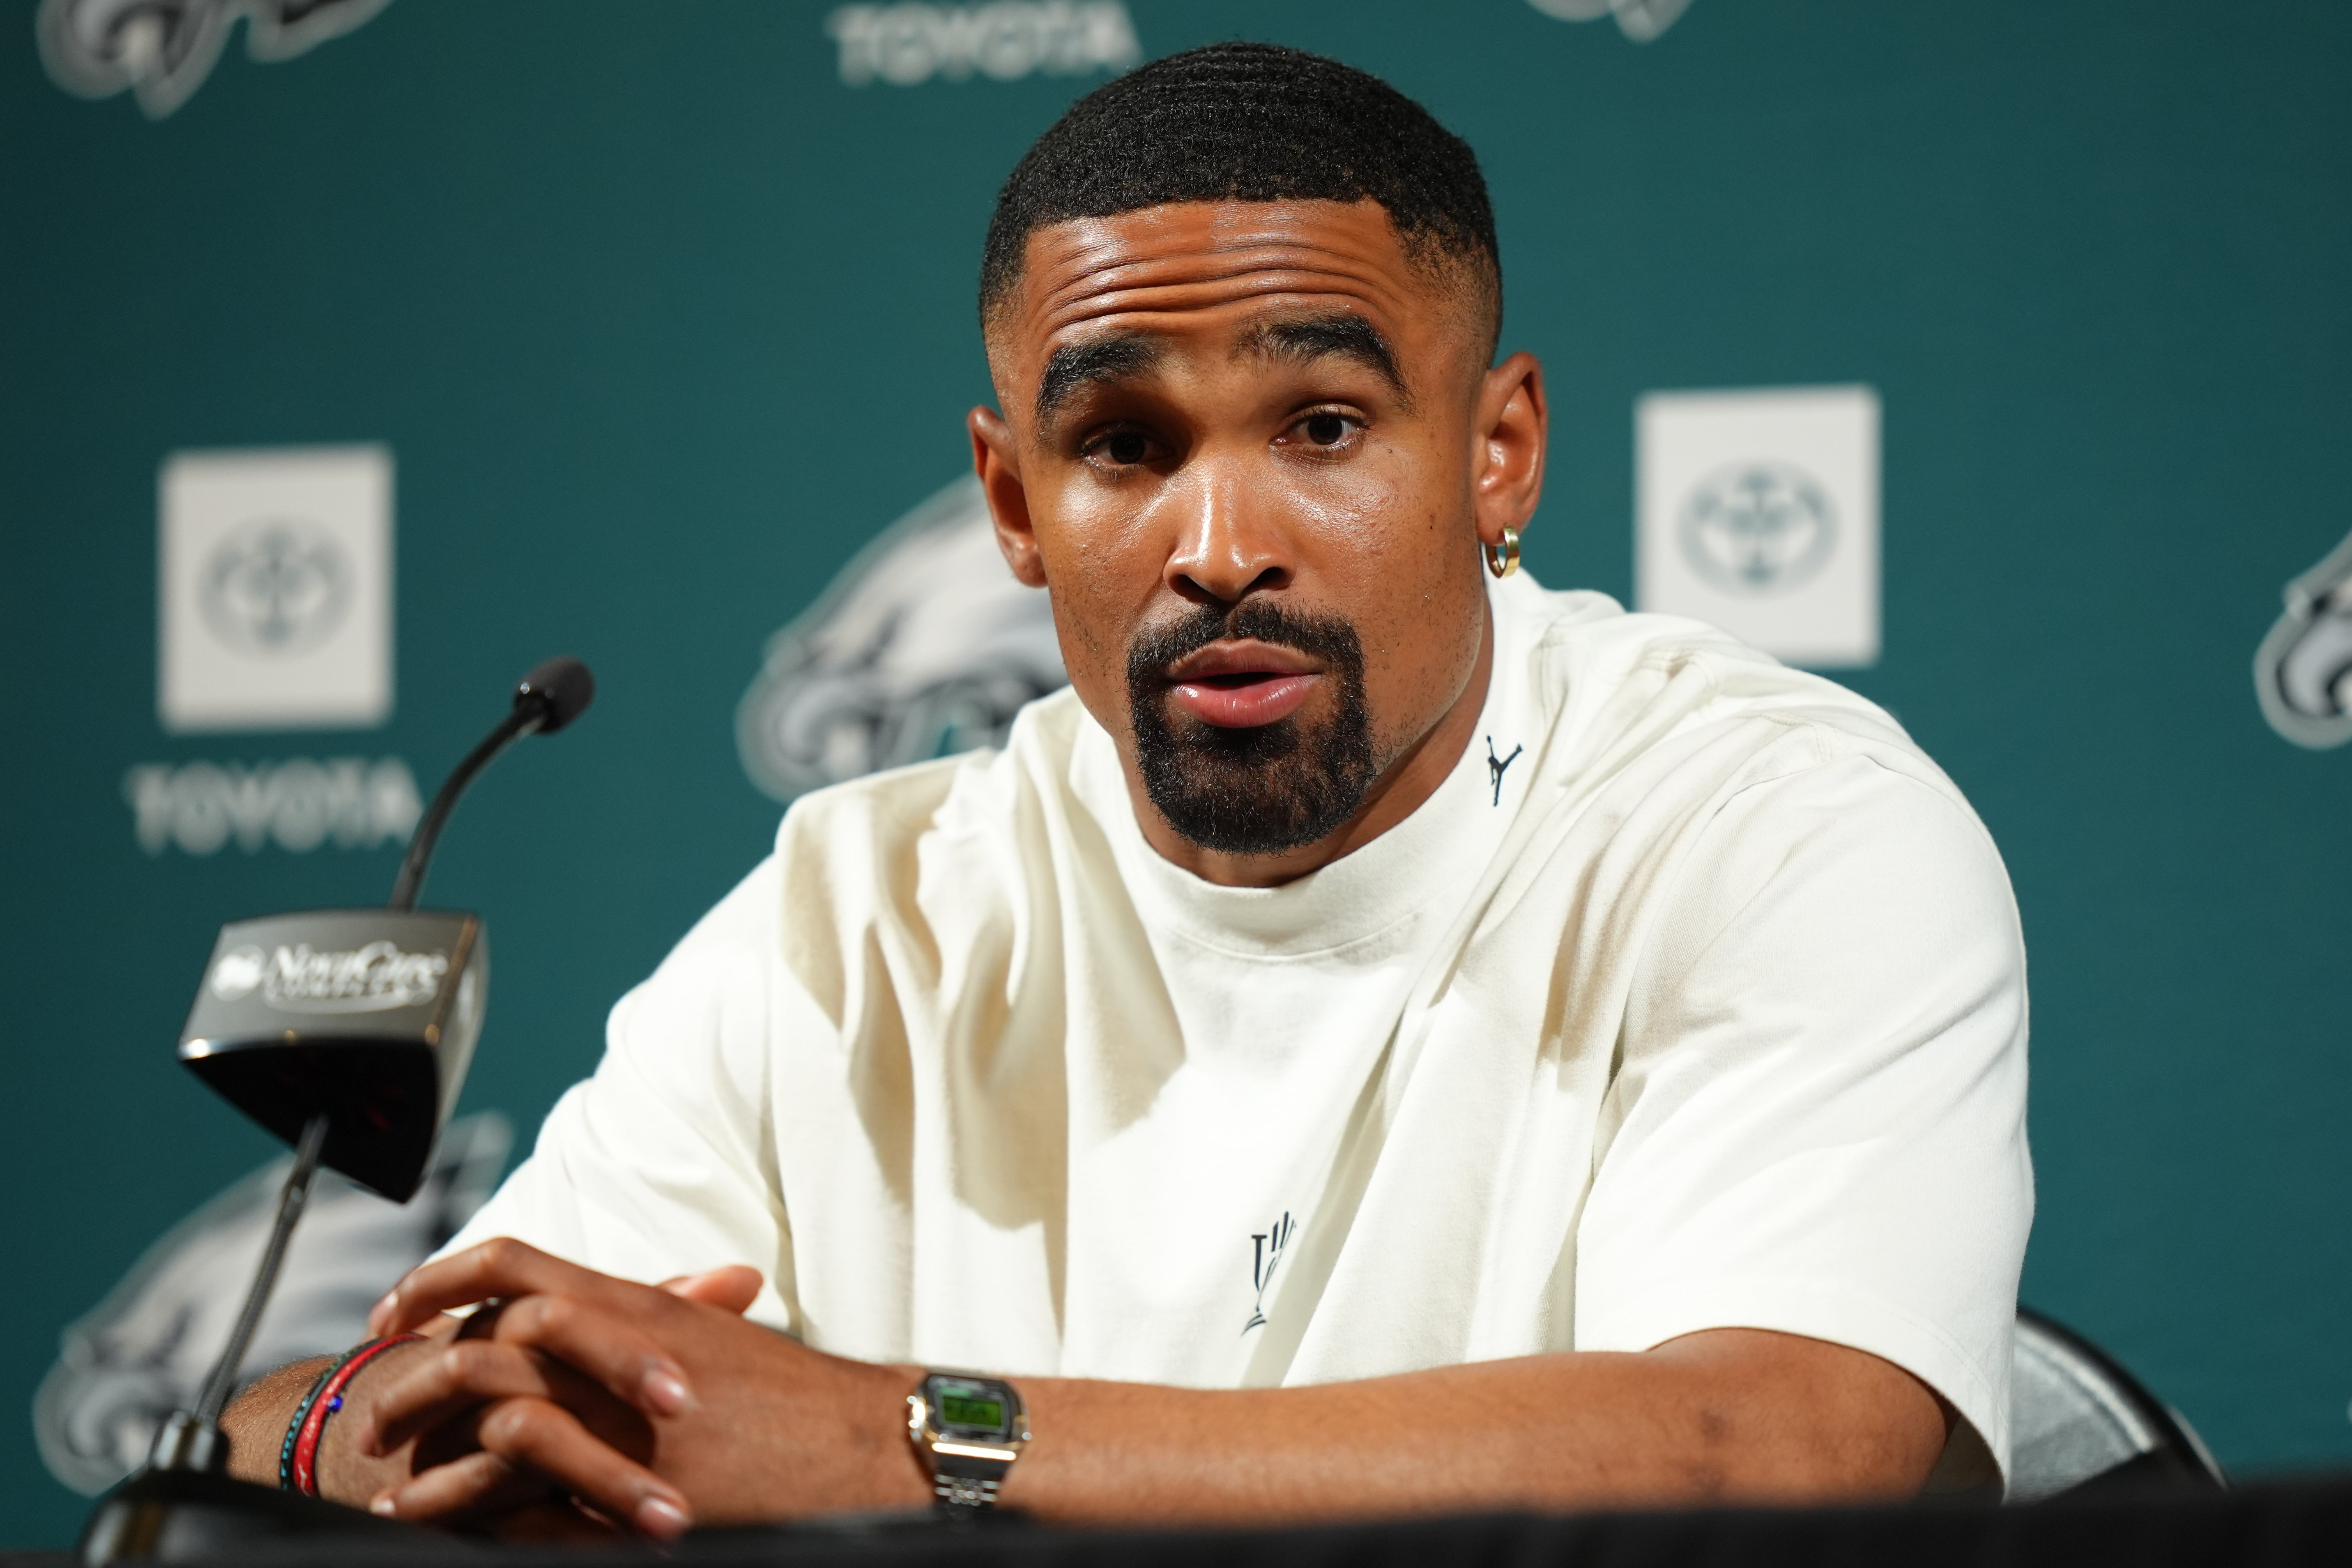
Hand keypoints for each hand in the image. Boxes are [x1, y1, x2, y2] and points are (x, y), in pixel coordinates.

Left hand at [357, 1239, 928, 1535]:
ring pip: (488, 1425)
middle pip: (479, 1345)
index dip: (436, 1280)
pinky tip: (438, 1531)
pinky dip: (473, 1518)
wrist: (859, 1444)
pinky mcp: (629, 1497)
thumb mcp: (711, 1335)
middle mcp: (614, 1355)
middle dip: (409, 1379)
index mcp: (631, 1307)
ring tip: (386, 1490)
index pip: (508, 1265)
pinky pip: (526, 1507)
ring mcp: (620, 1427)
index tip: (395, 1312)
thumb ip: (649, 1312)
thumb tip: (585, 1312)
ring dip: (425, 1462)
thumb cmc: (791, 1396)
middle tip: (376, 1412)